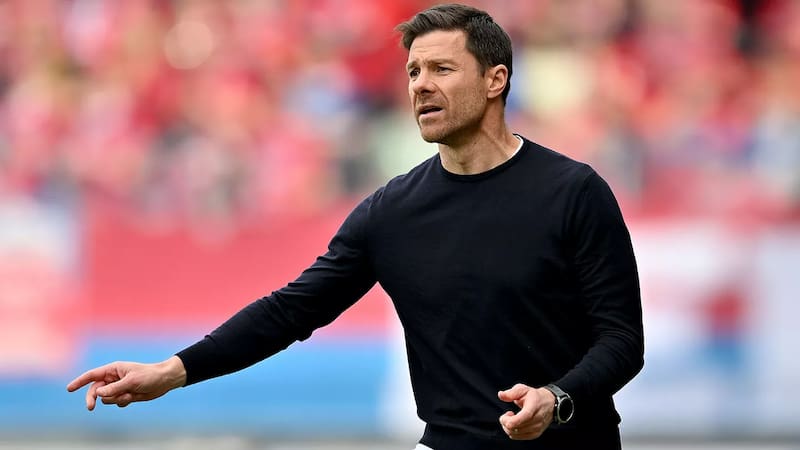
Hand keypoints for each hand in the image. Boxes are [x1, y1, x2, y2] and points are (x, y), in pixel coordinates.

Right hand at [66, 356, 186, 409]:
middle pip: (95, 390)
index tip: (69, 389)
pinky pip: (116, 403)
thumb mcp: (131, 382)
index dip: (79, 382)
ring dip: (116, 399)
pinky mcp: (125, 395)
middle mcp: (113, 378)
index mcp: (113, 369)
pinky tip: (134, 397)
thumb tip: (97, 394)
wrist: (164, 381)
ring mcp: (119, 387)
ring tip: (130, 394)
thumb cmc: (149, 376)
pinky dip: (123, 402)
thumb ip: (114, 388)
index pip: (92, 375)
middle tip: (90, 408)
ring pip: (106, 399)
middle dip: (93, 398)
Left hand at [497, 383, 554, 439]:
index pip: (519, 419)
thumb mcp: (523, 389)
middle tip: (508, 414)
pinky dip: (513, 432)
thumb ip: (511, 393)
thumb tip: (500, 394)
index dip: (507, 420)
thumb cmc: (534, 396)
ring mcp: (537, 428)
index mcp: (533, 407)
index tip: (507, 413)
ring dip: (508, 427)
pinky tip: (516, 424)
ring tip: (512, 418)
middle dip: (505, 422)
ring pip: (515, 434)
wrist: (550, 403)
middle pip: (514, 428)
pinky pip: (519, 437)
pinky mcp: (536, 434)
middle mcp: (536, 420)